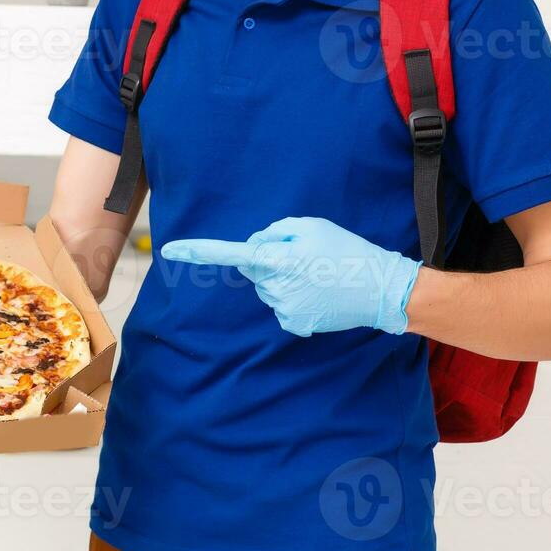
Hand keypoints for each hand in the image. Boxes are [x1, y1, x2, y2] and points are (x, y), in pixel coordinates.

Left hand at [161, 216, 420, 336]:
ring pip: (267, 288)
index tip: (169, 249)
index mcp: (280, 259)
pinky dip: (294, 298)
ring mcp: (285, 309)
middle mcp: (277, 287)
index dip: (199, 251)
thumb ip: (275, 232)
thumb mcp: (312, 226)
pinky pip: (281, 305)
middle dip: (269, 260)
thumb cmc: (346, 250)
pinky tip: (318, 293)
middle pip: (254, 268)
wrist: (381, 288)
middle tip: (306, 256)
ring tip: (318, 274)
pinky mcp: (294, 324)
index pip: (232, 252)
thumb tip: (253, 246)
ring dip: (283, 279)